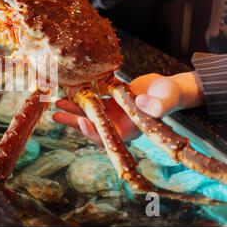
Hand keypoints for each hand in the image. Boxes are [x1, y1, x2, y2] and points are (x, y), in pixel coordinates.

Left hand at [52, 72, 204, 143]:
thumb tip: (143, 104)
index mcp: (129, 130)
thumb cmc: (170, 96)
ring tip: (57, 104)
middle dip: (74, 122)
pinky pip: (92, 102)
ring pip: (89, 115)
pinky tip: (69, 91)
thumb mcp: (167, 99)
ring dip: (73, 110)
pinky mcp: (110, 103)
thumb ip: (159, 105)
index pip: (107, 137)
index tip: (82, 122)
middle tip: (56, 115)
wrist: (168, 89)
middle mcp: (117, 125)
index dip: (93, 132)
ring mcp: (112, 114)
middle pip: (91, 127)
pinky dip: (81, 98)